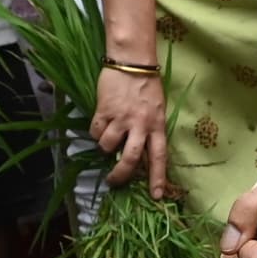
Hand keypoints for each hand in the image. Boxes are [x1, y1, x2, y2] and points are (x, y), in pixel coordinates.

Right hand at [92, 62, 171, 196]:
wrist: (131, 61)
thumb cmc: (147, 85)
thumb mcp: (158, 109)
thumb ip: (151, 129)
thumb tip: (141, 151)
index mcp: (158, 125)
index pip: (159, 157)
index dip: (157, 179)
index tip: (157, 196)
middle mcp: (141, 125)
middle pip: (130, 159)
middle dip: (120, 175)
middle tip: (113, 181)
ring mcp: (121, 118)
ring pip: (108, 146)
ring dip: (105, 147)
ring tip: (107, 138)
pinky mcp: (104, 111)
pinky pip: (96, 131)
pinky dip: (96, 132)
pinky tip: (100, 124)